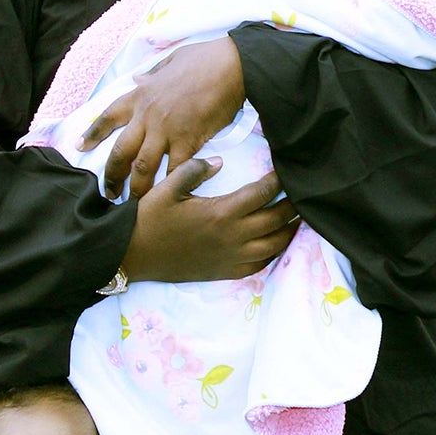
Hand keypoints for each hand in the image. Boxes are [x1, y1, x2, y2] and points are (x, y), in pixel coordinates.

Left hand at [81, 38, 245, 199]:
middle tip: (109, 192)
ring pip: (143, 167)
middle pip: (121, 152)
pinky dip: (172, 184)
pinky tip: (170, 196)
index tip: (80, 146)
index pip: (108, 117)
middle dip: (112, 175)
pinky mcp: (189, 141)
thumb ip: (152, 75)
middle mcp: (148, 116)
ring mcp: (166, 130)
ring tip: (136, 202)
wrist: (231, 66)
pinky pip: (175, 170)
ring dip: (137, 188)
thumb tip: (138, 79)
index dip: (93, 134)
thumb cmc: (204, 59)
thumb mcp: (170, 61)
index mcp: (141, 96)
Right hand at [121, 161, 297, 283]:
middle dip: (292, 205)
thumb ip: (194, 169)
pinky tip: (276, 244)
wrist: (133, 254)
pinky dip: (273, 254)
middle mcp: (232, 237)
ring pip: (273, 246)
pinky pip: (258, 266)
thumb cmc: (149, 218)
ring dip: (289, 231)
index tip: (286, 170)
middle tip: (302, 193)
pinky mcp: (225, 272)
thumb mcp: (168, 187)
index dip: (278, 181)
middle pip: (276, 220)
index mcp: (221, 212)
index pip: (262, 193)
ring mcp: (231, 257)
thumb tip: (219, 161)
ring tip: (297, 219)